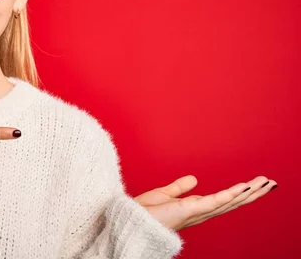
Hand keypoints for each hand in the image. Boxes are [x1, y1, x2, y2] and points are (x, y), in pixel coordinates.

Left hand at [134, 175, 277, 230]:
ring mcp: (196, 212)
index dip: (239, 193)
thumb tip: (194, 179)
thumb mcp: (164, 195)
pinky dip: (230, 194)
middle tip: (270, 183)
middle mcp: (199, 212)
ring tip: (266, 183)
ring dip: (248, 192)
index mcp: (194, 208)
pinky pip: (214, 201)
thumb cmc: (142, 213)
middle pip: (231, 202)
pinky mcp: (190, 210)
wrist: (130, 221)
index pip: (222, 200)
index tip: (254, 184)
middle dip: (251, 193)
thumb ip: (179, 187)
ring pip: (228, 201)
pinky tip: (244, 188)